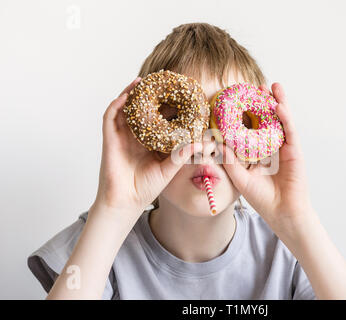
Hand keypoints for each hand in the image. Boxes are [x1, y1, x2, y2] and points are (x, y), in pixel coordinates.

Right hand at [93, 77, 198, 219]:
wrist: (125, 202)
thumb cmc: (146, 188)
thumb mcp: (168, 169)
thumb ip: (182, 155)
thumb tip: (200, 143)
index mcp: (150, 142)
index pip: (159, 119)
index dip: (166, 106)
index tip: (178, 94)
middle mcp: (135, 136)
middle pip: (142, 110)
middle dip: (149, 95)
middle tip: (159, 80)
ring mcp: (122, 136)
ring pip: (125, 109)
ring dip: (131, 94)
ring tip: (142, 81)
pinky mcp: (110, 140)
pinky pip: (110, 118)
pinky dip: (116, 105)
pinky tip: (126, 96)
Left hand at [221, 83, 313, 229]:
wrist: (282, 213)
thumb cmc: (262, 199)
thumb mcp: (240, 178)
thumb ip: (230, 162)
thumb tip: (218, 144)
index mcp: (259, 152)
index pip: (253, 128)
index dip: (248, 113)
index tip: (239, 98)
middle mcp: (272, 147)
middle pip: (268, 120)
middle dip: (264, 102)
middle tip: (256, 86)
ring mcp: (285, 148)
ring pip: (281, 121)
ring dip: (278, 102)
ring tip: (272, 85)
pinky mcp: (295, 152)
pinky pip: (289, 132)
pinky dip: (285, 118)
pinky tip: (279, 106)